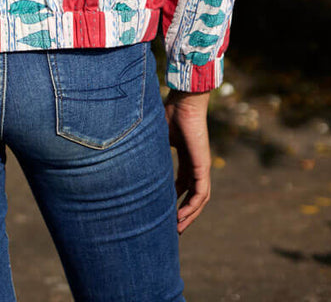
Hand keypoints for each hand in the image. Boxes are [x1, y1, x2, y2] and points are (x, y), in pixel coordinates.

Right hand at [163, 89, 211, 233]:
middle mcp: (196, 165)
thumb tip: (127, 155)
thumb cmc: (170, 112)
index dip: (174, 200)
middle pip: (192, 196)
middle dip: (183, 213)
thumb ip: (150, 150)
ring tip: (177, 228)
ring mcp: (201, 166)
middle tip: (172, 228)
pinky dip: (193, 206)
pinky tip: (182, 216)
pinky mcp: (203, 166)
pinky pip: (201, 193)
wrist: (184, 102)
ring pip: (199, 199)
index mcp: (186, 158)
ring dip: (189, 215)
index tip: (164, 212)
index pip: (183, 185)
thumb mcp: (157, 138)